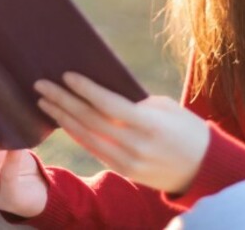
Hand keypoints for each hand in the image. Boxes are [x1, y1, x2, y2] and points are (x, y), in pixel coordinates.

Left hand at [35, 73, 209, 193]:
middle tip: (41, 85)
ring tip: (43, 101)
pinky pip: (93, 149)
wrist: (202, 168)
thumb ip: (134, 103)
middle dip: (63, 101)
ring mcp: (127, 161)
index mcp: (149, 124)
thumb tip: (101, 91)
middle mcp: (135, 145)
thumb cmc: (185, 128)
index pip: (108, 104)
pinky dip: (75, 133)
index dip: (85, 89)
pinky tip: (62, 120)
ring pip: (86, 136)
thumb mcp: (166, 108)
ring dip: (62, 117)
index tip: (66, 75)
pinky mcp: (123, 170)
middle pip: (90, 120)